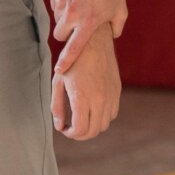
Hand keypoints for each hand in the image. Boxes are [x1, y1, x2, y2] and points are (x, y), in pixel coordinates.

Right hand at [50, 0, 127, 72]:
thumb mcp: (120, 11)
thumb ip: (116, 29)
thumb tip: (112, 38)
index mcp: (87, 23)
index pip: (73, 49)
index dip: (66, 62)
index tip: (60, 71)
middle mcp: (72, 14)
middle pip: (59, 35)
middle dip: (65, 34)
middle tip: (76, 27)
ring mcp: (61, 1)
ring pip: (56, 18)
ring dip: (64, 17)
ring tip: (78, 7)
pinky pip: (54, 3)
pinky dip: (61, 3)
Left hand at [52, 24, 120, 140]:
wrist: (93, 40)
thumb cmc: (72, 61)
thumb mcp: (58, 82)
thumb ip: (57, 107)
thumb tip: (60, 125)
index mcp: (82, 97)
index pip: (80, 130)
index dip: (70, 134)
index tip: (64, 128)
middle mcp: (99, 99)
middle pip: (93, 131)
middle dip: (80, 134)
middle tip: (72, 128)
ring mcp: (111, 95)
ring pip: (104, 125)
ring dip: (92, 127)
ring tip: (82, 119)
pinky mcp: (117, 90)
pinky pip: (112, 113)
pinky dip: (102, 117)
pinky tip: (93, 110)